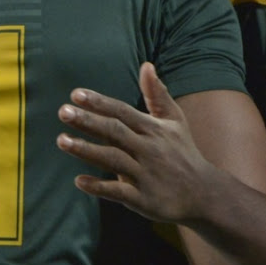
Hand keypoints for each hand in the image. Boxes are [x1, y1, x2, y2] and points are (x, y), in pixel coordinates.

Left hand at [57, 62, 213, 222]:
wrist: (204, 193)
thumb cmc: (184, 151)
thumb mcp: (175, 119)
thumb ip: (157, 93)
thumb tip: (146, 65)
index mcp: (154, 129)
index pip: (122, 111)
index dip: (100, 102)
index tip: (76, 94)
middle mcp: (149, 149)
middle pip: (114, 132)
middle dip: (88, 121)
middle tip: (62, 112)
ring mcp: (146, 175)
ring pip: (112, 160)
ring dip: (86, 150)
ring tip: (62, 140)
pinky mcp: (144, 199)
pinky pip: (118, 192)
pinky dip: (99, 187)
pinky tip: (79, 181)